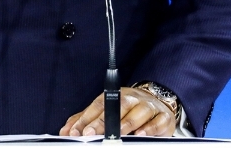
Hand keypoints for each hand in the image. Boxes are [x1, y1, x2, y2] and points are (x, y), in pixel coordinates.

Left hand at [60, 86, 176, 137]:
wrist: (160, 105)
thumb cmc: (129, 111)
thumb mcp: (107, 113)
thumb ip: (86, 121)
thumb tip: (66, 131)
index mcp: (116, 96)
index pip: (99, 104)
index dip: (87, 118)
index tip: (77, 131)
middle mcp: (132, 98)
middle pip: (117, 107)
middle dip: (103, 121)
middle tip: (91, 133)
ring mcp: (149, 107)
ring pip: (138, 113)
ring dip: (126, 124)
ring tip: (116, 135)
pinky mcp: (164, 118)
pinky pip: (157, 122)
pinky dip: (149, 129)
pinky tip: (140, 135)